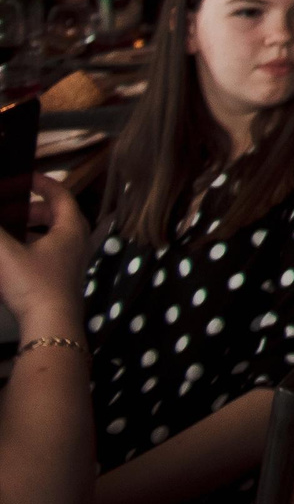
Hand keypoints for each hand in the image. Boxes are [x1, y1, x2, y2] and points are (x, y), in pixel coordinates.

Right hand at [0, 178, 91, 329]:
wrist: (51, 325)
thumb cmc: (34, 284)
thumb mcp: (6, 253)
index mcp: (71, 228)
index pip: (61, 195)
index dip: (44, 183)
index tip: (26, 177)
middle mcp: (76, 242)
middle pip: (57, 215)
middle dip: (33, 208)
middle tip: (10, 207)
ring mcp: (71, 262)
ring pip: (52, 236)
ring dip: (31, 230)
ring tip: (8, 231)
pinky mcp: (61, 279)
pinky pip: (46, 254)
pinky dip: (30, 248)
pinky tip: (11, 257)